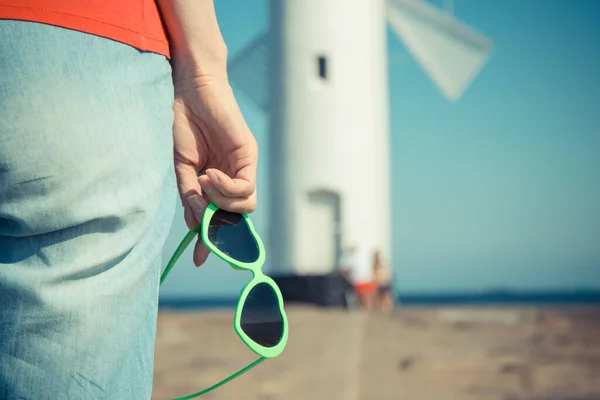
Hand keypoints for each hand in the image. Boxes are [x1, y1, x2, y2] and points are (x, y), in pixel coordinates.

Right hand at [172, 72, 257, 266]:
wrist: (188, 89)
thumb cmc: (182, 124)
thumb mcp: (182, 167)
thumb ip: (190, 196)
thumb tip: (196, 226)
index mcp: (214, 182)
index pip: (220, 217)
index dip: (212, 239)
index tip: (199, 258)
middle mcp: (232, 177)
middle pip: (236, 216)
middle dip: (218, 224)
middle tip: (200, 214)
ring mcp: (242, 167)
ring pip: (244, 205)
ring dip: (221, 201)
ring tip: (203, 182)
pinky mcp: (249, 155)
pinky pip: (245, 187)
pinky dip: (226, 188)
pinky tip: (210, 174)